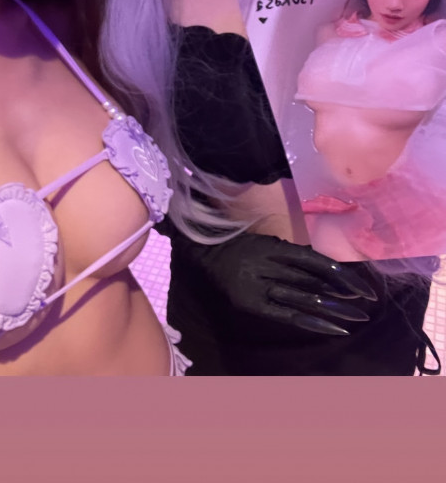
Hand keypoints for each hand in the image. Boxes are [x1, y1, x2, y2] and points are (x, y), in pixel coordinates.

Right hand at [177, 230, 377, 335]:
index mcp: (274, 247)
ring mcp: (258, 287)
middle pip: (312, 282)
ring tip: (354, 319)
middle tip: (366, 306)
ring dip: (331, 311)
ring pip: (302, 299)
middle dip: (341, 296)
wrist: (203, 252)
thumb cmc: (240, 244)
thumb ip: (293, 253)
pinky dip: (310, 322)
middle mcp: (268, 266)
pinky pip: (286, 315)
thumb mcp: (268, 241)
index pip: (315, 262)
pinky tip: (331, 328)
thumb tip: (327, 269)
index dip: (341, 275)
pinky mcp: (251, 304)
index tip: (363, 288)